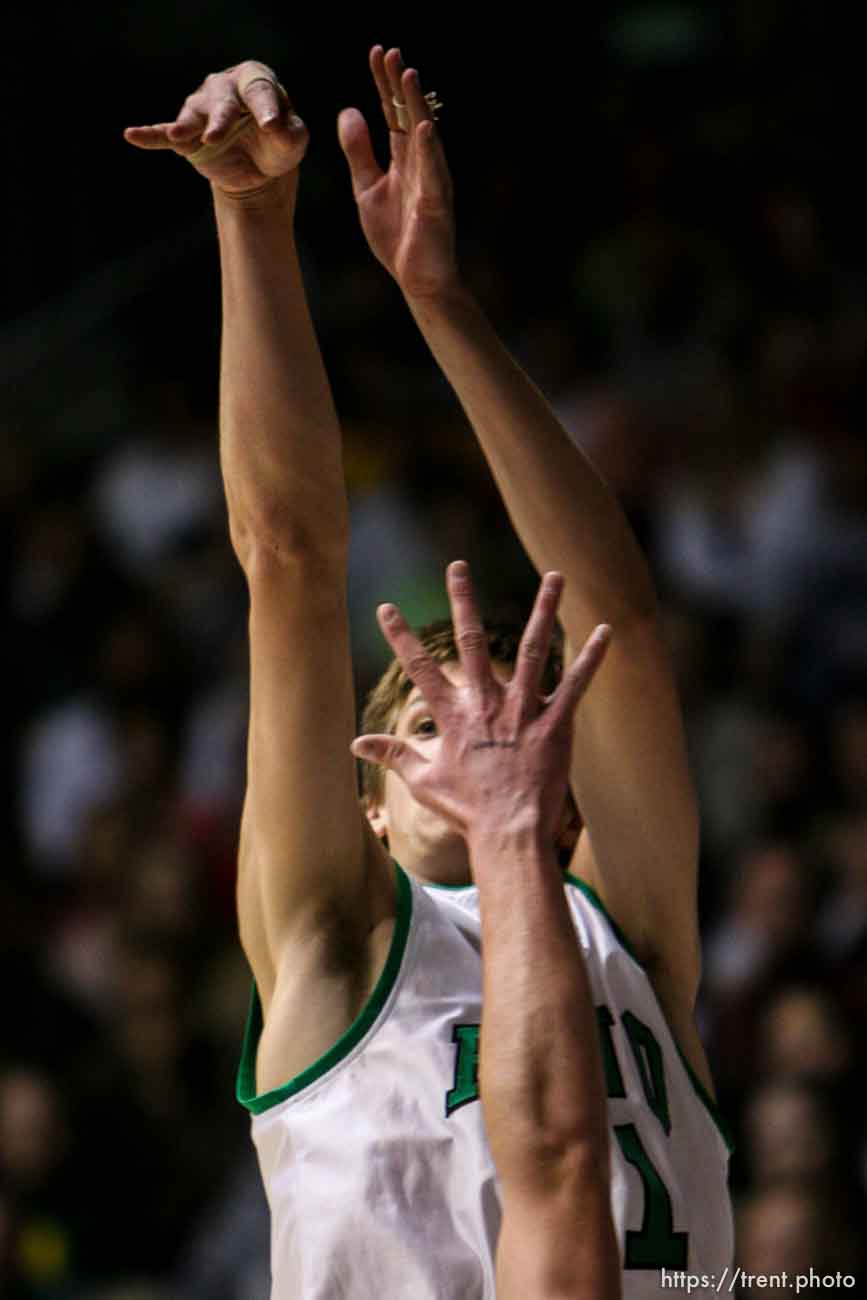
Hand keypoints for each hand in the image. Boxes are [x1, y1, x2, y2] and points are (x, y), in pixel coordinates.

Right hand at [124, 61, 308, 195]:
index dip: (265, 108)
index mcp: (253, 80)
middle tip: (215, 137)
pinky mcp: (187, 136)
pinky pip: (165, 133)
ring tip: (178, 136)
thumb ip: (289, 133)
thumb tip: (273, 128)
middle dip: (219, 119)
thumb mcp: (293, 141)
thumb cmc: (278, 143)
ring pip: (193, 115)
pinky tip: (131, 135)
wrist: (259, 168)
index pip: (257, 90)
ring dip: (187, 127)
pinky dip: (150, 135)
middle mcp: (223, 88)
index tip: (270, 127)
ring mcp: (201, 110)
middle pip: (221, 101)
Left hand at [338, 46, 457, 300]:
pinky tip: (423, 126)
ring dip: (417, 106)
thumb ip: (359, 153)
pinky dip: (428, 149)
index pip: (392, 113)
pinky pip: (433, 172)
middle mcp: (421, 163)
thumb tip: (348, 111)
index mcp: (403, 158)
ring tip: (409, 75)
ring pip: (425, 135)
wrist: (417, 279)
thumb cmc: (396, 236)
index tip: (376, 53)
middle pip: (409, 115)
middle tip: (391, 52)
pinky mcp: (437, 203)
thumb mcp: (366, 189)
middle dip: (399, 84)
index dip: (384, 84)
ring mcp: (432, 180)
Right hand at [351, 561, 610, 846]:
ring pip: (532, 650)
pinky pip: (575, 685)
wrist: (508, 833)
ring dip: (544, 610)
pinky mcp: (554, 724)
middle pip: (470, 642)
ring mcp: (522, 711)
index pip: (420, 669)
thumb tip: (356, 743)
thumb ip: (392, 754)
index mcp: (453, 717)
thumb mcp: (423, 781)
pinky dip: (590, 658)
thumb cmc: (466, 810)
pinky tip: (604, 630)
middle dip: (463, 601)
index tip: (386, 607)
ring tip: (554, 575)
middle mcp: (486, 705)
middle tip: (457, 566)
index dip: (401, 637)